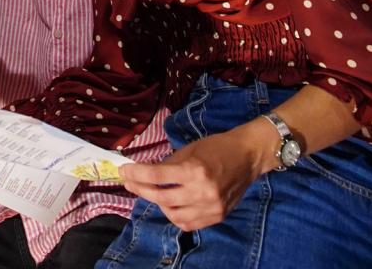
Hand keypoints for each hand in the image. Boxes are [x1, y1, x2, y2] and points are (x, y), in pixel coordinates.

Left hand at [118, 123, 269, 231]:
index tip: (124, 171)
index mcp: (194, 170)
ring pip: (173, 215)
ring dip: (158, 205)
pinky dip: (175, 216)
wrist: (248, 156)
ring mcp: (211, 207)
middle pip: (162, 198)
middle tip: (130, 182)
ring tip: (151, 193)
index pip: (157, 176)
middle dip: (141, 190)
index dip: (136, 174)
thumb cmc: (216, 147)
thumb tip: (145, 172)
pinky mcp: (217, 216)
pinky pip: (189, 223)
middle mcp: (202, 192)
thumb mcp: (189, 150)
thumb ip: (168, 164)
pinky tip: (169, 205)